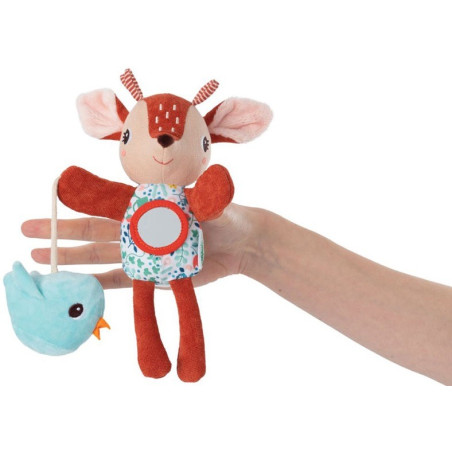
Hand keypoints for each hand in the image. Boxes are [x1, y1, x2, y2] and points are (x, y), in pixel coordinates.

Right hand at [21, 204, 261, 288]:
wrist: (238, 244)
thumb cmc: (225, 215)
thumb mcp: (210, 202)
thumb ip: (198, 197)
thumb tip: (200, 183)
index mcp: (146, 206)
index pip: (104, 203)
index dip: (76, 202)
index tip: (50, 198)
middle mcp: (138, 228)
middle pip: (92, 230)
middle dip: (58, 231)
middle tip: (25, 231)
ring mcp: (142, 252)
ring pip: (99, 256)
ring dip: (71, 258)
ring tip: (40, 260)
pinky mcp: (152, 274)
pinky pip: (121, 280)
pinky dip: (100, 283)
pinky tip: (78, 284)